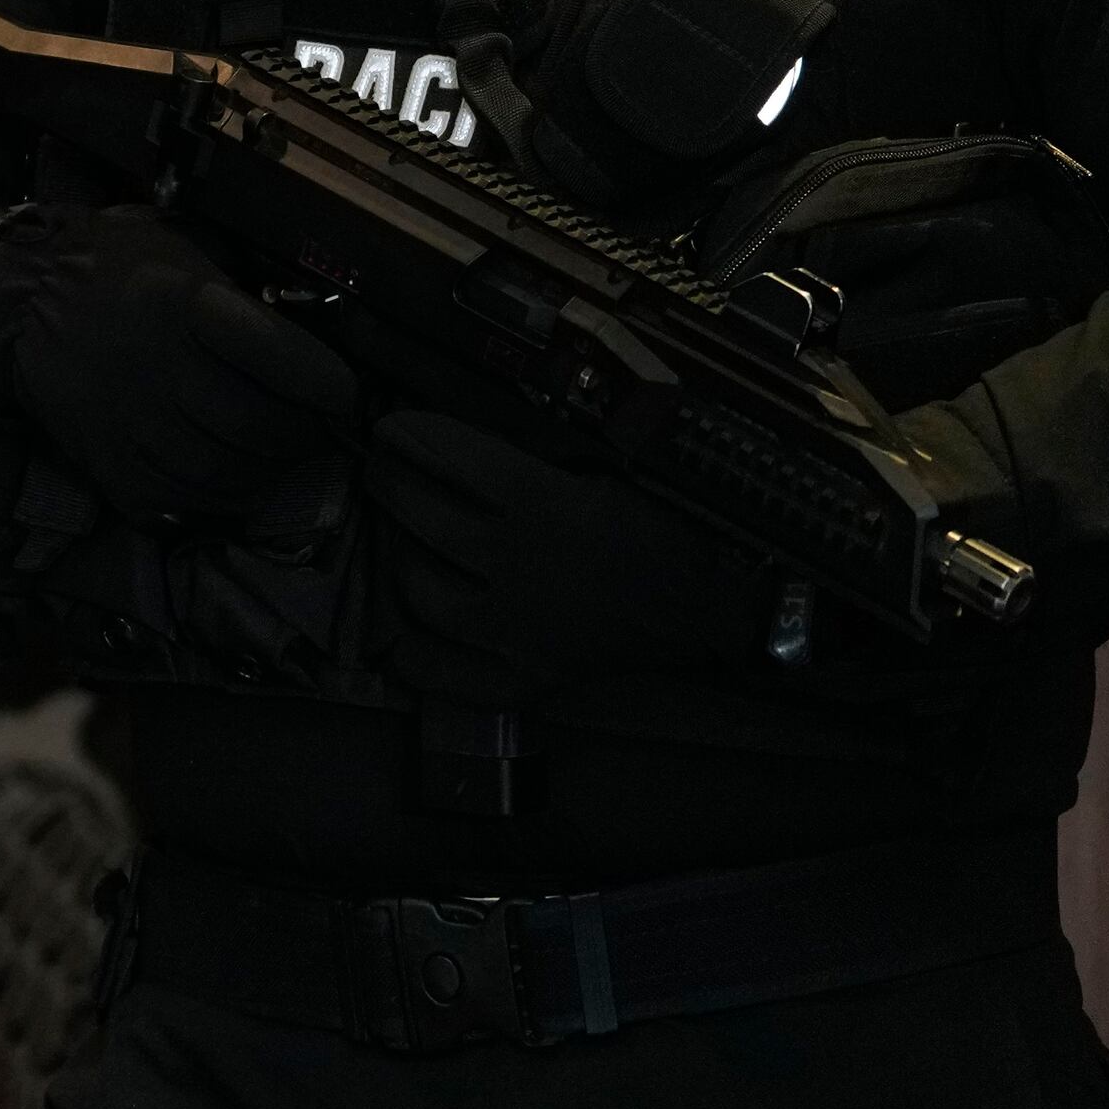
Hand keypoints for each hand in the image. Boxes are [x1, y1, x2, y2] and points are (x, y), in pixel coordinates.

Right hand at [0, 204, 358, 521]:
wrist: (17, 302)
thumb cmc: (113, 269)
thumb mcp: (180, 250)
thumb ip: (242, 291)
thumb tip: (310, 334)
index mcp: (187, 304)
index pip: (284, 360)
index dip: (327, 386)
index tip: (341, 395)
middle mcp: (160, 365)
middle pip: (261, 426)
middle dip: (302, 436)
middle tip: (311, 430)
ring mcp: (129, 421)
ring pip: (225, 472)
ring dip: (264, 473)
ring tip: (271, 457)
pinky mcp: (106, 461)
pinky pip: (179, 499)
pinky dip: (215, 498)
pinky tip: (226, 479)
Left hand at [363, 407, 775, 689]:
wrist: (725, 604)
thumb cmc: (673, 522)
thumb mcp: (610, 468)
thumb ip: (535, 455)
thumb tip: (465, 438)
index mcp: (540, 505)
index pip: (444, 458)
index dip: (407, 438)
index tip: (390, 429)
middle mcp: (515, 567)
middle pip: (420, 518)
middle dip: (391, 485)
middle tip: (382, 471)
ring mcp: (516, 630)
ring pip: (419, 593)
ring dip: (402, 558)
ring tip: (404, 540)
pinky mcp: (527, 678)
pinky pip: (446, 673)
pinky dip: (416, 654)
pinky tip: (404, 635)